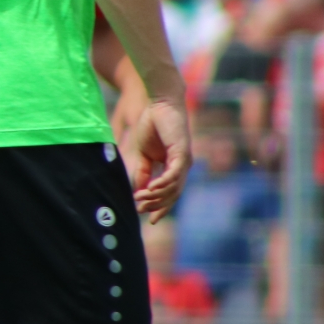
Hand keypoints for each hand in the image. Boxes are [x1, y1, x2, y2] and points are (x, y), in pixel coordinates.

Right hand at [129, 97, 190, 222]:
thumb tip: (139, 191)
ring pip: (174, 187)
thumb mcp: (143, 154)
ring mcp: (184, 161)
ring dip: (156, 196)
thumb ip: (143, 172)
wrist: (158, 104)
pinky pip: (174, 174)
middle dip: (157, 205)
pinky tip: (151, 189)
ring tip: (140, 198)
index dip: (161, 207)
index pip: (170, 193)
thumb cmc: (152, 125)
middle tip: (140, 210)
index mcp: (174, 167)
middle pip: (173, 194)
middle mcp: (182, 167)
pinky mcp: (182, 153)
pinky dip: (163, 183)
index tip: (149, 219)